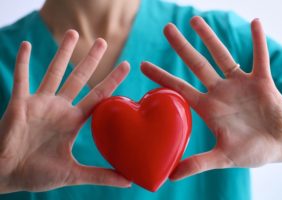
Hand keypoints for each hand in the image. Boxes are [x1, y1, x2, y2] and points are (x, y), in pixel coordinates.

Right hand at [0, 30, 130, 192]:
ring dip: (63, 52)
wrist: (5, 174)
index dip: (112, 81)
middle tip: (103, 40)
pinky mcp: (19, 103)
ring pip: (54, 71)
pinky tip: (27, 45)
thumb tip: (129, 181)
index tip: (127, 65)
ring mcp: (39, 103)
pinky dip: (23, 62)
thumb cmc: (36, 173)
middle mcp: (59, 108)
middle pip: (79, 78)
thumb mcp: (73, 174)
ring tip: (73, 32)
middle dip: (91, 59)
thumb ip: (101, 176)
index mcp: (73, 121)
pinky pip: (21, 78)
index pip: (99, 96)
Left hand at [141, 17, 281, 179]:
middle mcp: (220, 92)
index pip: (179, 88)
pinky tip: (255, 23)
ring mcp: (240, 84)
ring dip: (210, 38)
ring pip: (222, 55)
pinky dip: (258, 41)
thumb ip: (198, 163)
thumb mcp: (222, 158)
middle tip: (167, 28)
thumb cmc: (250, 151)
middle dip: (182, 47)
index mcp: (208, 107)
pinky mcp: (262, 82)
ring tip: (195, 20)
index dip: (161, 77)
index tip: (142, 65)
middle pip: (197, 65)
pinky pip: (260, 57)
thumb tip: (170, 176)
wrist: (278, 146)